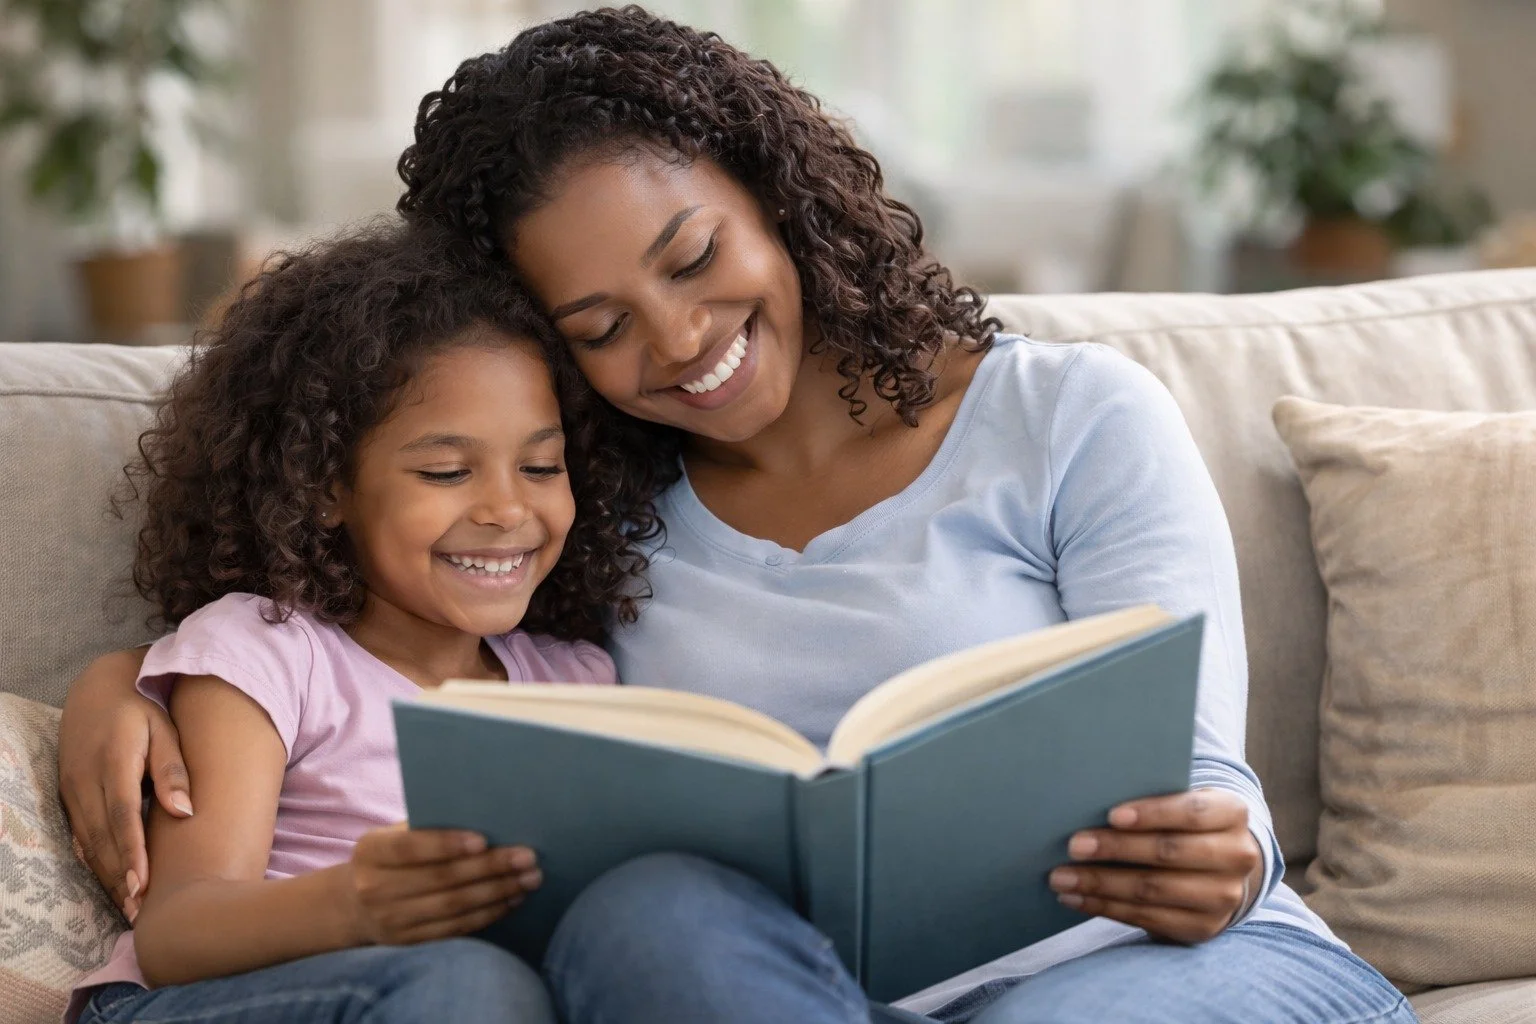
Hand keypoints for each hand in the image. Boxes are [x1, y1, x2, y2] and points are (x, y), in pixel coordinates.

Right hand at [58, 648, 192, 920]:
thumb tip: (185, 811)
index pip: (123, 816)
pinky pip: (79, 835)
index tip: (143, 885)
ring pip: (88, 841)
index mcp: (114, 762)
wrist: (98, 687)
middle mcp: (87, 780)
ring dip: (107, 876)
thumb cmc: (142, 708)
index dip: (132, 853)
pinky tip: (109, 883)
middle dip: (120, 877)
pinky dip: (94, 861)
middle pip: (103, 838)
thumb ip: (173, 769)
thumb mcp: (164, 728)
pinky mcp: (68, 795)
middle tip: (141, 912)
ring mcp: (72, 789)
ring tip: (130, 908)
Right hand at [341, 825, 542, 945]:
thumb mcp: (394, 835)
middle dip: (489, 868)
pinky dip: (488, 914)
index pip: (409, 847)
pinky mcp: (409, 942)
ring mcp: (392, 920)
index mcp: (371, 852)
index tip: (483, 840)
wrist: (355, 904)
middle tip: (527, 857)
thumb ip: (427, 826)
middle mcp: (375, 888)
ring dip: (497, 892)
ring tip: (529, 879)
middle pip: (440, 879)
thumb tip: (485, 815)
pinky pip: (455, 929)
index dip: (446, 844)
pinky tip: (512, 900)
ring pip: (452, 906)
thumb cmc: (391, 857)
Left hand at [1047, 788, 1262, 944]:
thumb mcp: (1182, 803)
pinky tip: (1076, 897)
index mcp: (1231, 813)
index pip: (1192, 811)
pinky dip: (1105, 907)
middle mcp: (1237, 856)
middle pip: (1168, 853)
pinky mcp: (1202, 927)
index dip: (1152, 813)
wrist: (1219, 869)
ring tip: (1061, 877)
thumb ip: (1152, 798)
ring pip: (1153, 890)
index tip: (1111, 815)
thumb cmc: (1183, 824)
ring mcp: (1223, 897)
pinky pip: (1146, 918)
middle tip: (1073, 846)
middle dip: (1115, 849)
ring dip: (1100, 884)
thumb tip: (1088, 798)